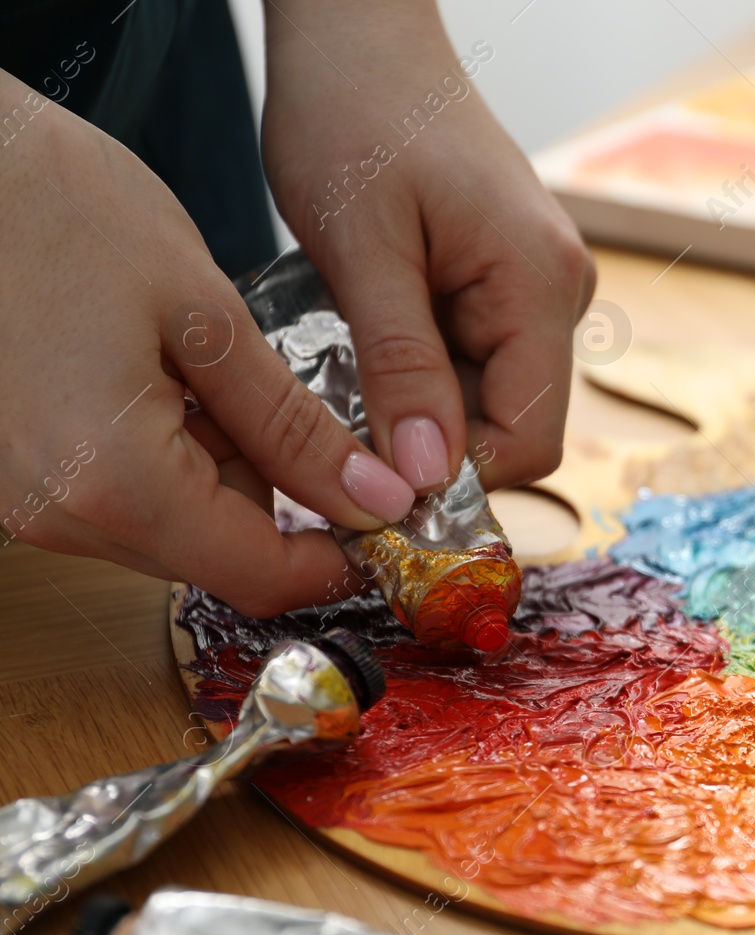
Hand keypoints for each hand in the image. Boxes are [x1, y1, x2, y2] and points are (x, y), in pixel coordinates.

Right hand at [0, 71, 417, 614]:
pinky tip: (163, 373)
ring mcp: (25, 498)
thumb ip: (295, 427)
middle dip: (282, 497)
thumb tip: (378, 499)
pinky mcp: (13, 470)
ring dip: (225, 467)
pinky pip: (123, 492)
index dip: (340, 558)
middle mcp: (58, 514)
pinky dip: (170, 449)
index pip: (260, 577)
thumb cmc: (61, 210)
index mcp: (115, 484)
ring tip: (209, 365)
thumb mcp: (209, 318)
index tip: (389, 510)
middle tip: (300, 404)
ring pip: (174, 524)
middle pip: (218, 555)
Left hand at [261, 1, 593, 494]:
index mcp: (541, 283)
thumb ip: (401, 368)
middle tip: (341, 423)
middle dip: (432, 440)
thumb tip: (426, 479)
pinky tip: (366, 333)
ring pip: (490, 396)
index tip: (375, 488)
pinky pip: (475, 358)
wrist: (360, 34)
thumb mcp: (362, 250)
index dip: (459, 480)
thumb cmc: (357, 112)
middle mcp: (560, 290)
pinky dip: (420, 368)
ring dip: (419, 402)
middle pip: (515, 424)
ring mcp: (537, 285)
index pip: (531, 439)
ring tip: (344, 359)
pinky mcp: (507, 280)